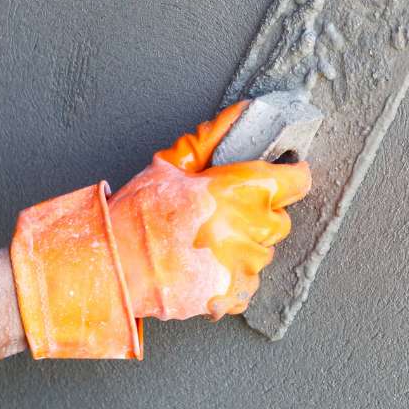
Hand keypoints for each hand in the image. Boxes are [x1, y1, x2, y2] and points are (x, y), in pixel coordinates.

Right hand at [10, 102, 311, 358]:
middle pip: (279, 219)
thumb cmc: (137, 215)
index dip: (289, 176)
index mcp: (239, 190)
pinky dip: (231, 276)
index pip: (296, 180)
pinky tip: (202, 266)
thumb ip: (212, 139)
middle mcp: (248, 228)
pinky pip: (247, 282)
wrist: (113, 266)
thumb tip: (242, 114)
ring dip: (243, 246)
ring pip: (263, 252)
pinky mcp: (234, 294)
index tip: (283, 176)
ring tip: (204, 243)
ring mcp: (243, 265)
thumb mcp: (171, 166)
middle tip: (222, 214)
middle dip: (258, 215)